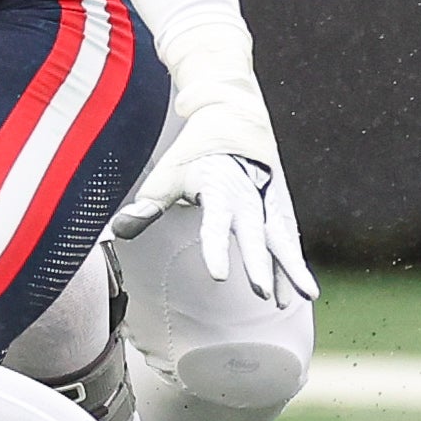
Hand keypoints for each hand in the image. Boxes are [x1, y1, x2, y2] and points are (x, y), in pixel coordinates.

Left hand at [115, 149, 318, 306]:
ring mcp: (267, 204)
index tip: (219, 275)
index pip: (215, 224)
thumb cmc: (197, 153)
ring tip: (303, 295)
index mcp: (219, 189)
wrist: (233, 124)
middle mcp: (247, 198)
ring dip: (290, 269)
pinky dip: (293, 265)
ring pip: (282, 240)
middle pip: (254, 235)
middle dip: (259, 264)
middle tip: (261, 292)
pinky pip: (288, 241)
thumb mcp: (168, 173)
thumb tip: (118, 230)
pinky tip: (299, 292)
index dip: (216, 250)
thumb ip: (147, 204)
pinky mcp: (279, 210)